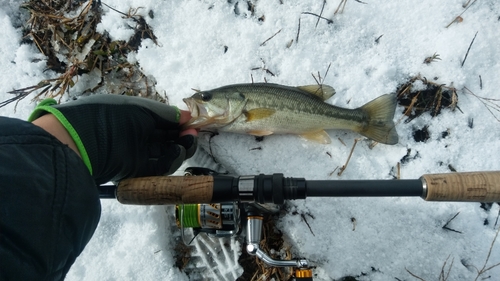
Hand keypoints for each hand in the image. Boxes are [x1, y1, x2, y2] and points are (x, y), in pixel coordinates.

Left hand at [30, 95, 196, 183]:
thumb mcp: (140, 108)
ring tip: (187, 142)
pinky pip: (158, 168)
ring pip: (165, 155)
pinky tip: (177, 151)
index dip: (178, 122)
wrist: (85, 141)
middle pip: (167, 139)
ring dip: (180, 149)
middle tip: (193, 134)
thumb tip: (188, 116)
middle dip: (183, 136)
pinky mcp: (136, 172)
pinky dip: (171, 161)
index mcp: (134, 118)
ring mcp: (136, 155)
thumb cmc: (112, 116)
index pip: (162, 122)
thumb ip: (165, 113)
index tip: (192, 122)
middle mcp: (136, 137)